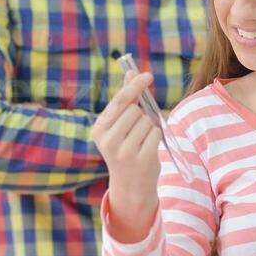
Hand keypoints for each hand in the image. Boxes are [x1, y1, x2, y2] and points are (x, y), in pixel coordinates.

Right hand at [93, 72, 160, 242]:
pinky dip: (156, 136)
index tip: (146, 75)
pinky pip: (156, 133)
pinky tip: (148, 148)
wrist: (131, 184)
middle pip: (135, 110)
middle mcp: (108, 140)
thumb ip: (126, 99)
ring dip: (149, 128)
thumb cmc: (126, 148)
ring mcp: (125, 151)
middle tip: (136, 132)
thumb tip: (132, 71)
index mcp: (99, 129)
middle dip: (141, 116)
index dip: (134, 86)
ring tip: (141, 142)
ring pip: (147, 121)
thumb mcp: (120, 125)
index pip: (120, 101)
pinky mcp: (142, 159)